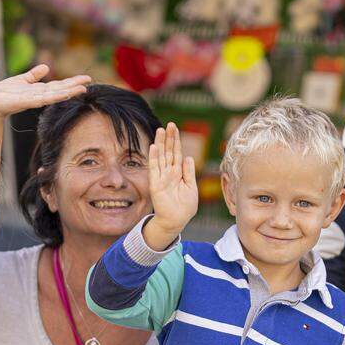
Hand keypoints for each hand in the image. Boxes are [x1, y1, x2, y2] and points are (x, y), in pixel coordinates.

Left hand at [0, 64, 89, 117]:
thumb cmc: (5, 92)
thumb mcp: (22, 80)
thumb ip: (33, 75)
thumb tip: (46, 67)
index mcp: (40, 90)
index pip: (59, 85)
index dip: (72, 81)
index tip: (86, 78)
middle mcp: (40, 95)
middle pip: (61, 89)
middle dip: (75, 86)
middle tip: (89, 82)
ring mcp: (35, 99)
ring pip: (55, 95)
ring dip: (69, 92)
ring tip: (82, 89)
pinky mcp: (27, 102)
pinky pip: (44, 99)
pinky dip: (54, 96)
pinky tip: (64, 94)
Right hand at [144, 123, 197, 246]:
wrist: (176, 220)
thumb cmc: (185, 207)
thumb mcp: (191, 187)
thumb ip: (189, 172)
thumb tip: (188, 157)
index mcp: (178, 172)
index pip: (177, 153)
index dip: (176, 141)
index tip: (175, 128)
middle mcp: (169, 172)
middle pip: (169, 152)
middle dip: (169, 138)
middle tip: (170, 124)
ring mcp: (162, 177)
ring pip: (161, 157)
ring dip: (160, 144)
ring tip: (160, 130)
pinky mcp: (156, 184)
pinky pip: (154, 169)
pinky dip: (154, 158)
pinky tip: (153, 147)